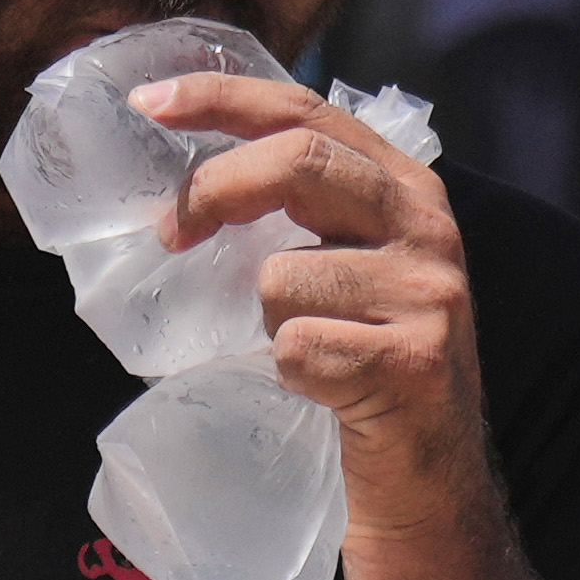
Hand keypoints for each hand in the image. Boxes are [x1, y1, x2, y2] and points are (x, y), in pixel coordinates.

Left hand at [148, 75, 495, 538]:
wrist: (426, 481)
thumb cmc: (363, 365)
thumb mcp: (343, 265)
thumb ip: (295, 210)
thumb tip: (180, 180)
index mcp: (405, 185)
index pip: (306, 112)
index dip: (222, 98)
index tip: (148, 103)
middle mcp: (428, 224)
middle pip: (298, 163)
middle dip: (214, 190)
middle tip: (168, 233)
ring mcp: (430, 292)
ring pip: (282, 273)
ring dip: (263, 319)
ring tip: (302, 349)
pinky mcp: (415, 361)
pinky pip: (297, 347)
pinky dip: (288, 372)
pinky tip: (326, 390)